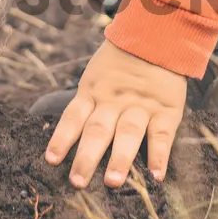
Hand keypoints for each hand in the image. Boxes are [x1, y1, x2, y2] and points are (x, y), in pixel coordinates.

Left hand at [44, 37, 186, 188]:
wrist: (158, 36)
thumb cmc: (121, 63)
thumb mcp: (97, 75)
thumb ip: (88, 103)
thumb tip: (70, 137)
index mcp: (93, 92)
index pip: (73, 117)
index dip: (62, 139)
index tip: (52, 161)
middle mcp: (114, 101)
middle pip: (97, 130)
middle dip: (86, 158)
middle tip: (78, 182)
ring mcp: (141, 106)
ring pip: (128, 134)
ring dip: (120, 159)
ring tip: (112, 182)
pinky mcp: (166, 110)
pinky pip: (162, 135)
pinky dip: (159, 156)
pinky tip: (157, 176)